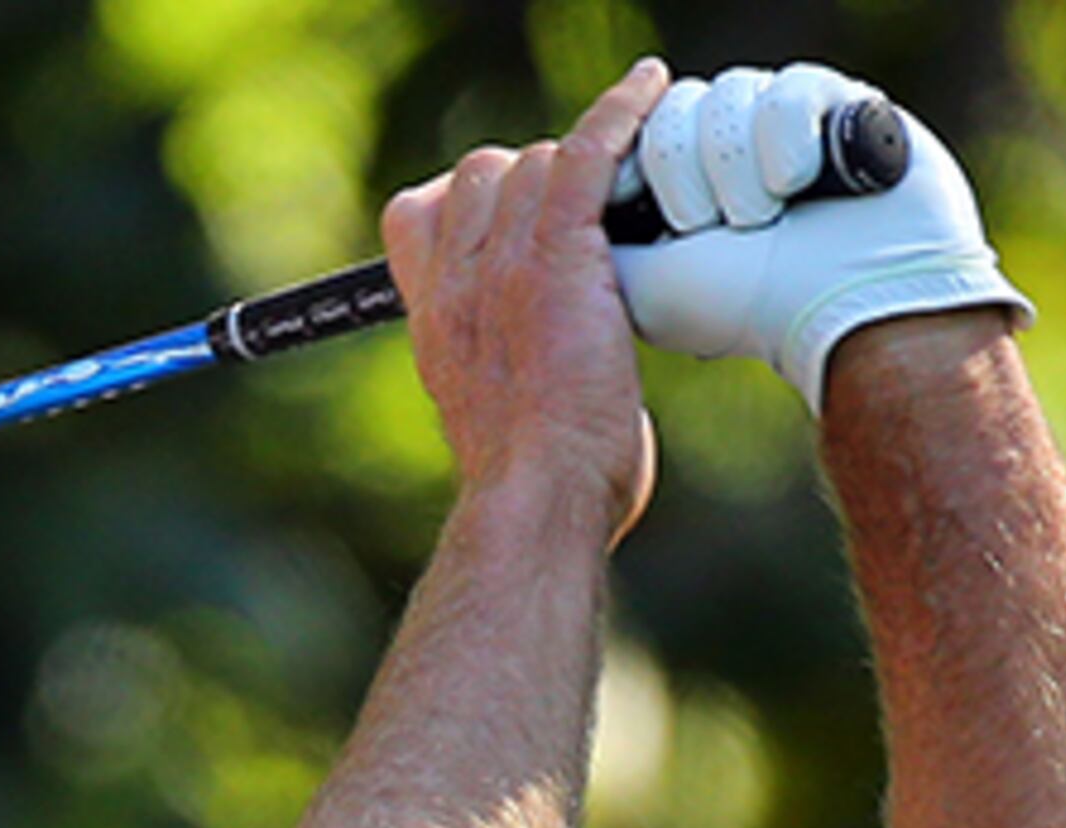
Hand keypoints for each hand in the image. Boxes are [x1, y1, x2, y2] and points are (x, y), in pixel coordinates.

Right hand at [383, 60, 666, 544]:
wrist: (536, 498)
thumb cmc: (536, 486)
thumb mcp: (493, 423)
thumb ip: (503, 371)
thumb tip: (542, 379)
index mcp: (436, 320)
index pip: (418, 214)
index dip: (466, 204)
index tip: (510, 229)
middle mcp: (457, 283)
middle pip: (481, 174)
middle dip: (533, 184)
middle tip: (588, 225)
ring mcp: (501, 267)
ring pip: (533, 162)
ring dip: (582, 171)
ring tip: (629, 203)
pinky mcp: (558, 258)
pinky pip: (585, 152)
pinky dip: (619, 113)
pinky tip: (647, 91)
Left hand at [611, 63, 1031, 410]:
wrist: (846, 316)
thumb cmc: (742, 308)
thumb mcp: (637, 281)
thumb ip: (587, 228)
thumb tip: (557, 181)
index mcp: (680, 178)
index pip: (633, 126)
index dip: (636, 162)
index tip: (658, 216)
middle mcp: (732, 145)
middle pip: (674, 107)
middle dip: (686, 175)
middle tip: (717, 230)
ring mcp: (788, 122)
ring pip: (729, 94)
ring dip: (739, 167)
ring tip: (765, 217)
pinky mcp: (844, 106)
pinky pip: (790, 86)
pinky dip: (791, 139)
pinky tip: (806, 184)